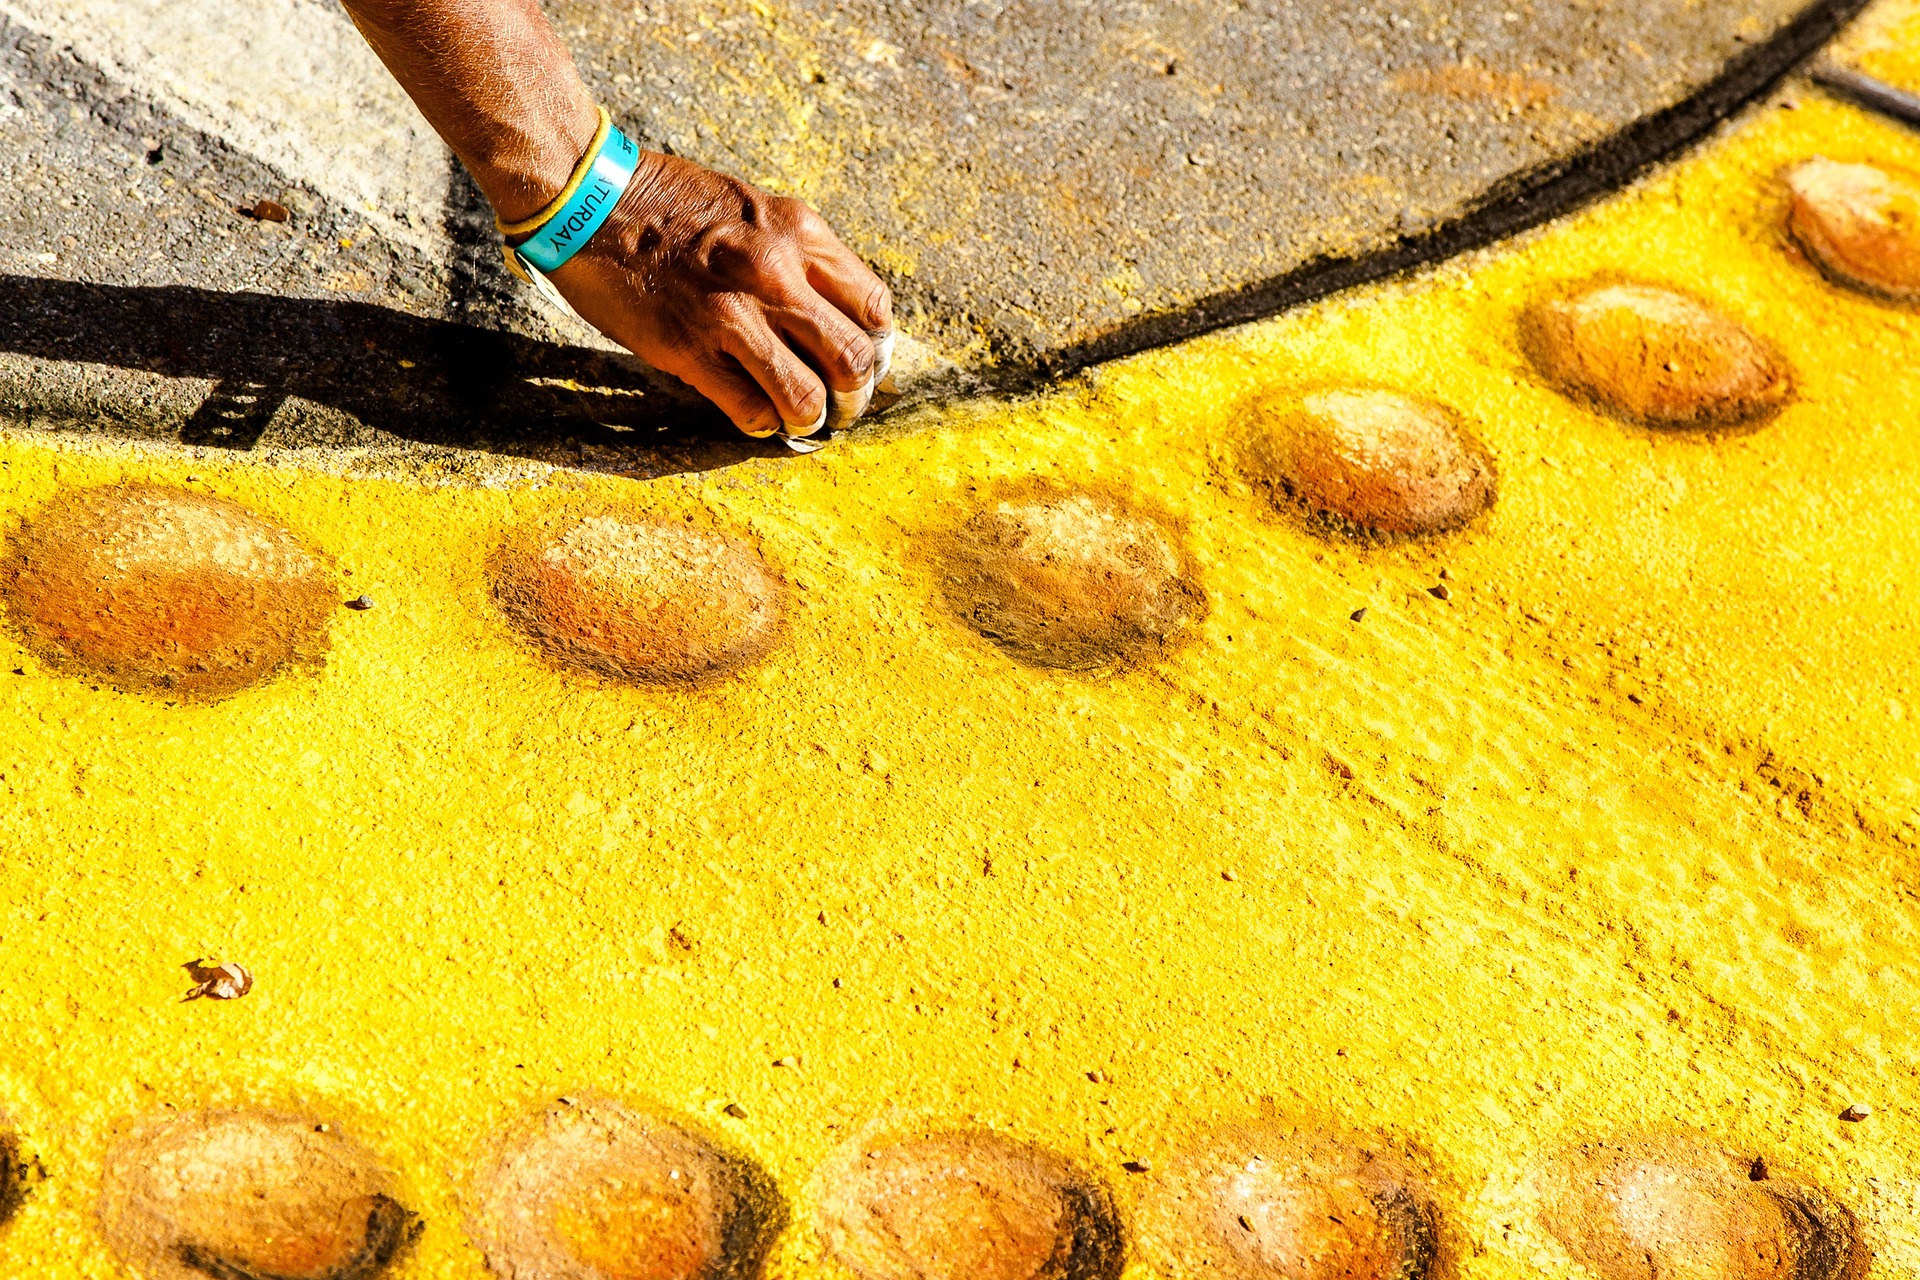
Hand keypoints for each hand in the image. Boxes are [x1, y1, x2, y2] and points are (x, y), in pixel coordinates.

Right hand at [546, 152, 894, 438]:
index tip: (863, 361)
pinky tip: (755, 416)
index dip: (876, 345)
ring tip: (800, 421)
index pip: (874, 307)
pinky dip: (760, 423)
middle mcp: (775, 274)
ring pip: (807, 397)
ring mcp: (732, 315)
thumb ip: (798, 254)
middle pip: (853, 359)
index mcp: (799, 233)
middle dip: (855, 396)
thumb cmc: (672, 203)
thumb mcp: (755, 209)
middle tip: (843, 406)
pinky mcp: (689, 350)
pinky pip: (750, 409)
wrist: (592, 197)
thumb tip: (835, 314)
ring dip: (811, 420)